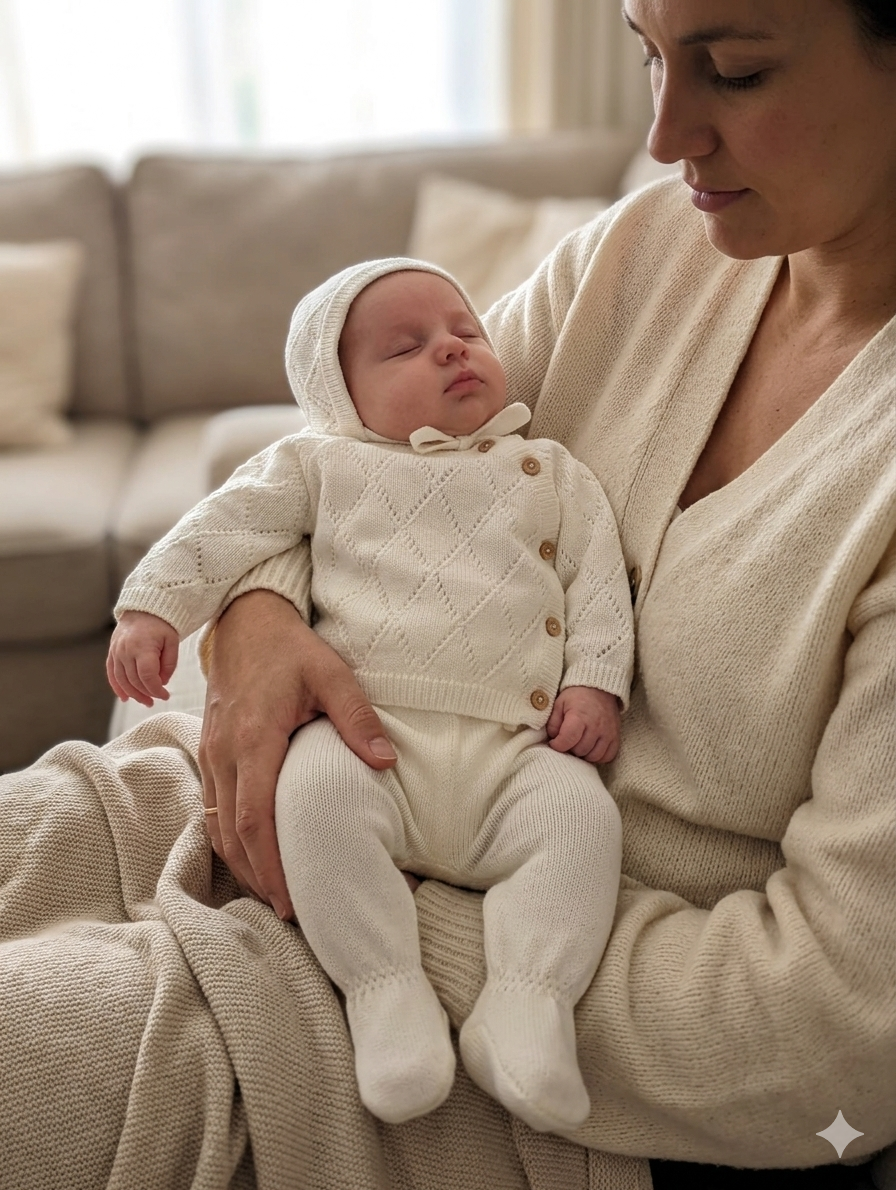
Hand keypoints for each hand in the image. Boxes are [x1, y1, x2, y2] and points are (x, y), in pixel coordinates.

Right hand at [107, 611, 178, 706]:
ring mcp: (116, 651)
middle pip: (134, 680)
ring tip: (145, 701)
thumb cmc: (161, 625)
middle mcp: (126, 650)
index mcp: (143, 647)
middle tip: (156, 700)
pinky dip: (117, 687)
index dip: (156, 690)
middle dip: (146, 694)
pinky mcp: (112, 652)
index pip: (147, 676)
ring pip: (122, 680)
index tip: (165, 695)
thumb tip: (162, 682)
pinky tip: (125, 698)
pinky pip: (112, 673)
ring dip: (133, 694)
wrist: (143, 608)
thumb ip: (169, 663)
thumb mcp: (172, 641)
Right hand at [198, 589, 396, 919]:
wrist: (245, 622)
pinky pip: (212, 809)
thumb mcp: (332, 673)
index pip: (256, 817)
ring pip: (217, 827)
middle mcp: (224, 753)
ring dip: (243, 866)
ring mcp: (211, 755)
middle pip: (233, 834)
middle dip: (260, 878)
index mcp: (254, 738)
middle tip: (291, 914)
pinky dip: (230, 842)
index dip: (272, 864)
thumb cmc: (291, 649)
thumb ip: (357, 718)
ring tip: (276, 897)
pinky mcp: (209, 753)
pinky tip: (253, 859)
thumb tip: (384, 762)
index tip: (293, 899)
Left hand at [545, 685, 620, 763]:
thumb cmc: (576, 696)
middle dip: (570, 749)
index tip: (554, 742)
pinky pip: (608, 756)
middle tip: (567, 741)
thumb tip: (553, 739)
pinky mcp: (616, 736)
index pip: (568, 740)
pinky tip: (591, 749)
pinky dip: (598, 757)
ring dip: (584, 754)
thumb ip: (553, 723)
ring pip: (594, 756)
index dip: (558, 745)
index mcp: (579, 716)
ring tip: (578, 745)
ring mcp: (608, 732)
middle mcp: (596, 726)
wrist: (599, 688)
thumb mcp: (559, 704)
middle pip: (580, 750)